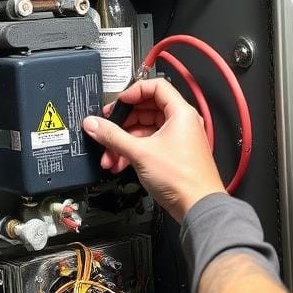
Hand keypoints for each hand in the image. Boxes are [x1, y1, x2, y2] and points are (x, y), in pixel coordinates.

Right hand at [82, 78, 224, 221]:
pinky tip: (120, 162)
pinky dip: (134, 151)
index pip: (156, 86)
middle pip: (147, 110)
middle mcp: (182, 122)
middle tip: (106, 128)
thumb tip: (94, 124)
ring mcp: (179, 139)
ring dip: (124, 141)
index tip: (118, 103)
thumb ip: (113, 136)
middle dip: (123, 123)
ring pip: (146, 130)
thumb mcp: (139, 153)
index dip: (133, 92)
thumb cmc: (183, 178)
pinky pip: (150, 144)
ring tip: (110, 154)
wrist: (197, 206)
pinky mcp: (174, 154)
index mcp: (181, 113)